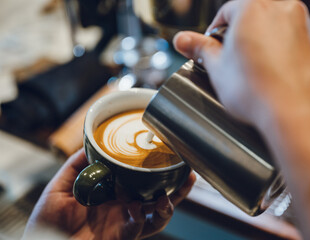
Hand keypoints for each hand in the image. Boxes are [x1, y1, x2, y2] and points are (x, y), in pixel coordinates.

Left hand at [23, 149, 195, 238]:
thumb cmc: (49, 220)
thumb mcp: (61, 186)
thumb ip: (76, 166)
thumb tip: (90, 145)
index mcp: (113, 196)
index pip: (141, 183)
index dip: (156, 173)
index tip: (166, 157)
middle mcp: (123, 210)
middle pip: (157, 199)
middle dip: (177, 189)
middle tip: (188, 174)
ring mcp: (124, 224)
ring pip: (158, 217)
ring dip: (169, 205)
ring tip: (172, 193)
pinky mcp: (121, 237)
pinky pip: (141, 229)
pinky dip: (146, 218)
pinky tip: (142, 207)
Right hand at [173, 0, 309, 129]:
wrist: (296, 114)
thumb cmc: (259, 91)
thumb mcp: (217, 68)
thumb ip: (199, 48)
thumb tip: (183, 41)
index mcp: (253, 8)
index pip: (226, 11)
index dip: (216, 31)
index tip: (214, 45)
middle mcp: (283, 10)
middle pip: (253, 17)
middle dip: (240, 36)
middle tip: (232, 60)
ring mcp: (304, 26)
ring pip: (275, 28)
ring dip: (263, 42)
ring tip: (254, 70)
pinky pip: (294, 41)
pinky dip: (283, 52)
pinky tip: (274, 73)